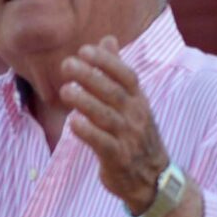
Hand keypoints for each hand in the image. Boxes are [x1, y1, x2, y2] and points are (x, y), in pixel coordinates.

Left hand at [59, 38, 168, 210]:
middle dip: (91, 77)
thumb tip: (107, 39)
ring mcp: (128, 137)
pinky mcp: (118, 158)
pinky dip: (88, 132)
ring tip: (65, 90)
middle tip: (67, 64)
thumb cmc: (134, 134)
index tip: (85, 49)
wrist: (151, 178)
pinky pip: (103, 143)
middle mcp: (136, 116)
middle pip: (114, 92)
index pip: (126, 75)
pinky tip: (72, 122)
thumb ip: (116, 72)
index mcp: (139, 101)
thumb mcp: (131, 102)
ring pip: (107, 116)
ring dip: (86, 102)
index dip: (107, 62)